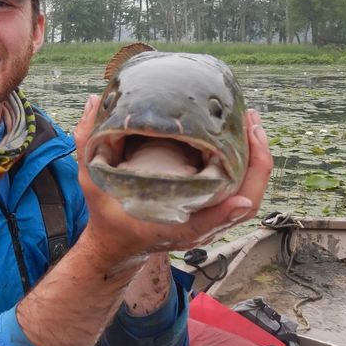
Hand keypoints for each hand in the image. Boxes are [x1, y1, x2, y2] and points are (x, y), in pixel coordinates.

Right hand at [72, 95, 272, 267]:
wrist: (119, 243)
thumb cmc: (108, 213)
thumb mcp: (90, 179)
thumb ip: (87, 141)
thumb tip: (93, 102)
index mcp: (168, 226)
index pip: (202, 224)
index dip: (222, 213)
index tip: (238, 198)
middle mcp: (196, 228)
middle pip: (242, 206)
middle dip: (255, 165)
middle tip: (252, 124)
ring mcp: (209, 222)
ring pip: (248, 200)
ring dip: (258, 163)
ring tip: (253, 124)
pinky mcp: (213, 214)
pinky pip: (242, 193)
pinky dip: (251, 168)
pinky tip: (247, 139)